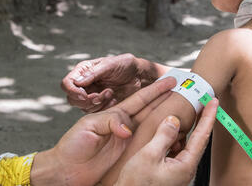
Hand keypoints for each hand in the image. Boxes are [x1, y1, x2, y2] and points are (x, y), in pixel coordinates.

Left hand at [34, 77, 175, 185]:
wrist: (66, 171)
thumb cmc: (72, 147)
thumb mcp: (89, 127)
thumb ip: (110, 122)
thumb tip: (129, 130)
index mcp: (114, 114)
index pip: (140, 99)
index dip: (156, 90)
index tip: (171, 81)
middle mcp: (124, 126)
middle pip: (151, 110)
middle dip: (168, 99)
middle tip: (185, 91)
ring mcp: (127, 141)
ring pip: (153, 127)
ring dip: (168, 118)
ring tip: (184, 111)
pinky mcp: (128, 156)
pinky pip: (148, 145)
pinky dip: (161, 140)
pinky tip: (172, 136)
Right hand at [61, 54, 146, 112]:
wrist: (140, 76)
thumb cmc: (126, 65)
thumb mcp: (110, 65)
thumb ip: (94, 73)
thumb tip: (77, 82)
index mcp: (83, 71)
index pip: (67, 83)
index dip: (72, 91)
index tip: (84, 95)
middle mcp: (84, 84)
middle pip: (71, 99)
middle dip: (85, 101)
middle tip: (100, 96)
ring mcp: (91, 95)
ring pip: (82, 108)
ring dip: (97, 104)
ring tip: (111, 94)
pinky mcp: (100, 105)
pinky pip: (95, 113)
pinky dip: (104, 108)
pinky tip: (114, 100)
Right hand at [114, 98, 218, 185]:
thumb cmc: (137, 184)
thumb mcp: (149, 155)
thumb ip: (163, 135)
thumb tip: (174, 120)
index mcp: (185, 165)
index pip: (201, 136)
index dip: (208, 117)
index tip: (214, 101)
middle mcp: (185, 169)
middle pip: (197, 140)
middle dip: (201, 120)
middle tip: (204, 102)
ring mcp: (178, 171)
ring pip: (185, 145)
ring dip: (185, 129)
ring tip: (183, 114)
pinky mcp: (169, 172)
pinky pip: (176, 150)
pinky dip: (174, 139)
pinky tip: (167, 132)